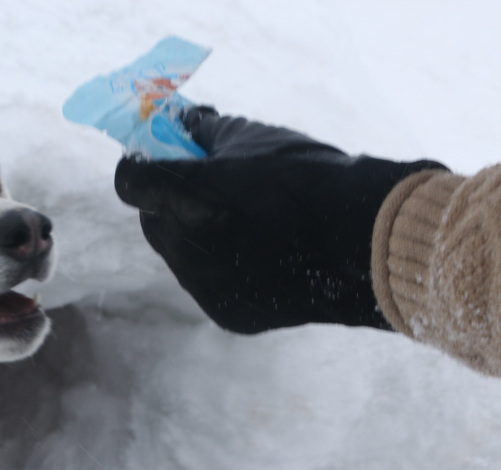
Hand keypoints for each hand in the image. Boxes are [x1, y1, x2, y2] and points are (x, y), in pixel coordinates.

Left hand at [115, 107, 445, 333]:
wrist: (368, 245)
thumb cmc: (316, 179)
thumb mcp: (259, 140)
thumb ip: (208, 133)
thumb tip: (183, 123)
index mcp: (191, 197)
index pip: (131, 183)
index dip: (139, 168)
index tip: (151, 160)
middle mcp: (189, 247)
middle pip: (152, 222)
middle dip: (167, 203)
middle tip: (197, 187)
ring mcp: (207, 287)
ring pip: (178, 257)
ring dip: (193, 236)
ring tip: (239, 221)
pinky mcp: (227, 315)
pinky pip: (207, 285)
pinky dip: (220, 268)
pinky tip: (259, 254)